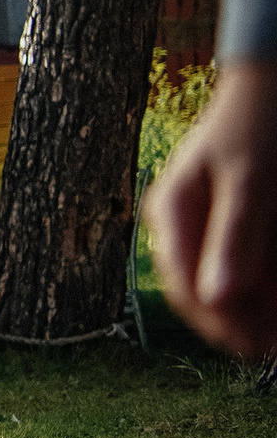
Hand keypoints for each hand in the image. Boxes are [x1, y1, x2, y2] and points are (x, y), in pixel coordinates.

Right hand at [145, 60, 276, 362]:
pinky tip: (276, 298)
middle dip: (239, 320)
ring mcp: (204, 226)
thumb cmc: (258, 127)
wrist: (271, 87)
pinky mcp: (228, 225)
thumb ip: (234, 241)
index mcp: (171, 213)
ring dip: (253, 308)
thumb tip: (214, 301)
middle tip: (274, 347)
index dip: (218, 324)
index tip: (255, 349)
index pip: (184, 286)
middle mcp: (181, 225)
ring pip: (223, 284)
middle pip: (202, 292)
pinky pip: (241, 265)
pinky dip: (262, 285)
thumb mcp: (250, 184)